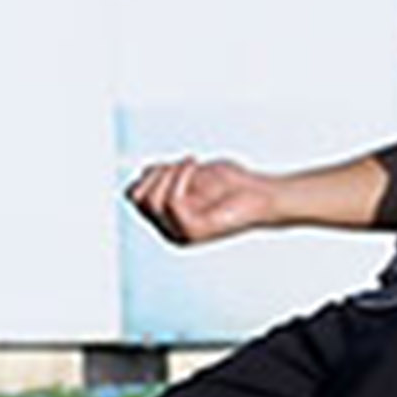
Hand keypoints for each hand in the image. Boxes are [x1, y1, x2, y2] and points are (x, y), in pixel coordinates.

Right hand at [125, 156, 279, 245]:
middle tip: (182, 162)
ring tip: (190, 162)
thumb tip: (144, 172)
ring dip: (169, 173)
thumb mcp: (192, 174)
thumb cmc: (233, 184)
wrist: (262, 195)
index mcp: (168, 220)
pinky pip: (171, 202)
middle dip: (155, 173)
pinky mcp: (192, 232)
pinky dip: (181, 176)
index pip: (133, 197)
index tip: (169, 162)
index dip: (146, 173)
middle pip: (136, 199)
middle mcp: (171, 232)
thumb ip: (167, 175)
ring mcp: (181, 234)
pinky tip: (195, 166)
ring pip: (150, 201)